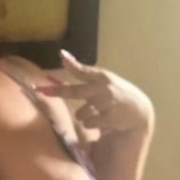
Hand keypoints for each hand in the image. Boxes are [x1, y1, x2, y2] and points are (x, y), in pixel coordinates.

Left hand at [36, 50, 153, 133]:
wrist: (140, 111)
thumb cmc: (117, 94)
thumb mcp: (104, 81)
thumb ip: (84, 75)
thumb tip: (63, 60)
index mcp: (102, 77)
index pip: (85, 70)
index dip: (72, 64)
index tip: (62, 56)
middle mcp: (103, 88)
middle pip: (75, 92)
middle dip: (56, 92)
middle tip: (39, 90)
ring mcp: (107, 103)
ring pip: (80, 113)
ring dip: (84, 115)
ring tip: (99, 112)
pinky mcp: (109, 118)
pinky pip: (88, 123)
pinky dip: (92, 123)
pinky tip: (104, 121)